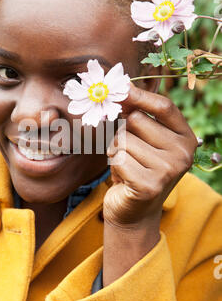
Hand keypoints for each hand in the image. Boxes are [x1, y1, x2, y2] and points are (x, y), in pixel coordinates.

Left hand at [103, 81, 198, 228]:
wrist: (133, 212)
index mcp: (185, 138)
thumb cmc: (136, 169)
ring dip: (116, 152)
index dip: (140, 95)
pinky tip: (123, 179)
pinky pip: (117, 158)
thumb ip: (138, 115)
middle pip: (136, 120)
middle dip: (122, 133)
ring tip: (127, 168)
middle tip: (129, 153)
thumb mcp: (144, 140)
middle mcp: (183, 153)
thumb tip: (124, 88)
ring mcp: (169, 170)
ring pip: (123, 139)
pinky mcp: (150, 185)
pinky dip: (114, 167)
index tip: (121, 88)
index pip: (164, 106)